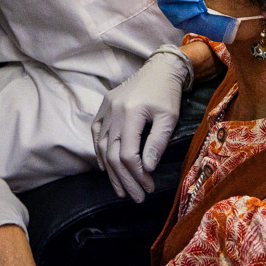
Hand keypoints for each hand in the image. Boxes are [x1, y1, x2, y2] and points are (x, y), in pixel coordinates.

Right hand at [91, 46, 191, 202]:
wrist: (159, 69)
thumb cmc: (167, 93)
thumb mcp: (169, 117)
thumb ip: (157, 142)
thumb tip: (147, 168)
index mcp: (131, 112)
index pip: (128, 153)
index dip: (137, 174)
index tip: (148, 188)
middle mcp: (113, 111)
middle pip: (113, 154)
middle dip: (124, 179)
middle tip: (136, 197)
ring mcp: (106, 109)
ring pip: (102, 147)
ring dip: (111, 171)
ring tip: (121, 190)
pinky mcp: (103, 107)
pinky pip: (96, 133)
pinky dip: (100, 152)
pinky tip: (106, 168)